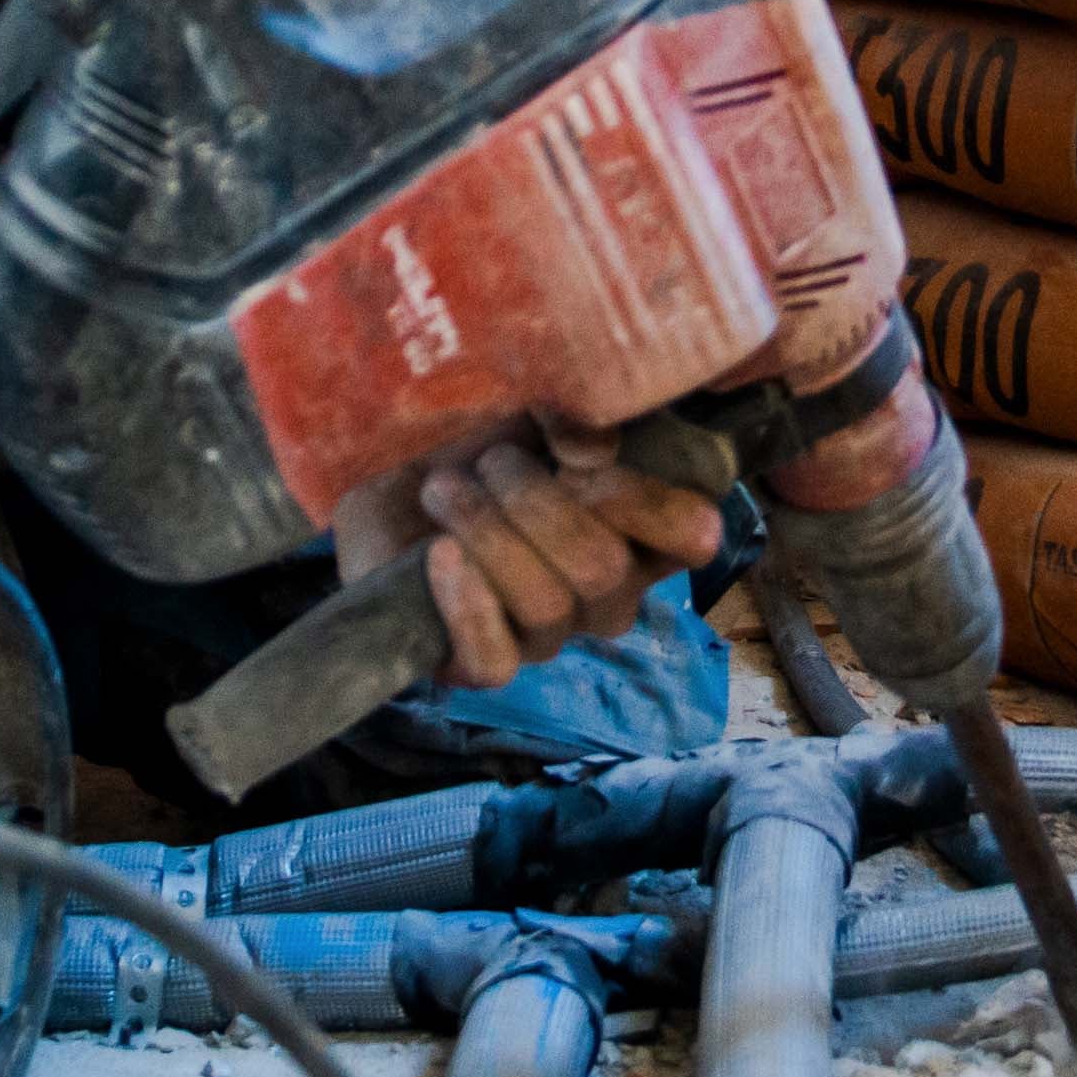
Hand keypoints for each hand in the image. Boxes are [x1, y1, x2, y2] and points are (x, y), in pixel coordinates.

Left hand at [335, 427, 734, 693]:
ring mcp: (547, 635)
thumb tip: (593, 450)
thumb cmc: (472, 442)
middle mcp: (605, 592)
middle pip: (602, 568)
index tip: (588, 463)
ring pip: (546, 605)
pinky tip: (439, 554)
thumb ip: (569, 416)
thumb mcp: (524, 411)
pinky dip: (466, 603)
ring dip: (489, 532)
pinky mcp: (485, 665)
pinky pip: (495, 660)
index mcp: (636, 528)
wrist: (385, 482)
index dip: (654, 505)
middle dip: (537, 504)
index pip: (692, 539)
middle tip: (491, 462)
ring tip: (444, 489)